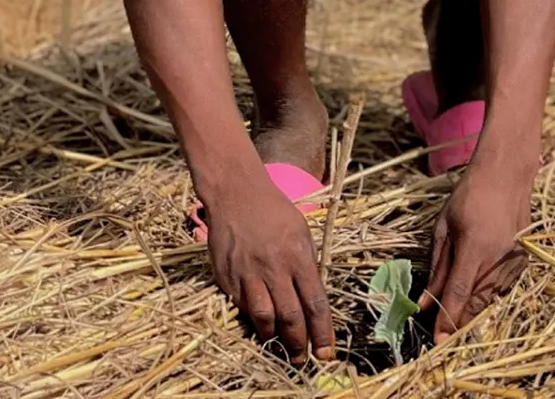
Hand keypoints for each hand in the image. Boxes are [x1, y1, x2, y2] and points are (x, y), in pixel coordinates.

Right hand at [204, 179, 334, 363]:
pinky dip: (252, 320)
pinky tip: (260, 325)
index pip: (315, 302)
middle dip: (299, 343)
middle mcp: (274, 268)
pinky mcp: (227, 278)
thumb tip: (312, 297)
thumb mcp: (301, 232)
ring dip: (274, 337)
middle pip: (290, 316)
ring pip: (263, 318)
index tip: (327, 352)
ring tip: (281, 346)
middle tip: (303, 359)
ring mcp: (248, 274)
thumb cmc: (274, 210)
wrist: (236, 193)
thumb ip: (306, 265)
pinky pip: (241, 307)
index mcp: (298, 256)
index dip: (322, 331)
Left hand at [418, 158, 533, 340]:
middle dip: (460, 321)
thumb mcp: (444, 228)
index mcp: (475, 247)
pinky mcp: (522, 258)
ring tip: (457, 315)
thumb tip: (426, 301)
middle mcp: (498, 257)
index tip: (437, 341)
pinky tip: (476, 292)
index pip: (459, 293)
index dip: (447, 320)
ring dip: (474, 310)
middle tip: (443, 333)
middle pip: (478, 303)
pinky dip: (489, 295)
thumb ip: (437, 267)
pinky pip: (503, 286)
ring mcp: (514, 258)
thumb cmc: (469, 195)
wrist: (507, 174)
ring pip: (492, 298)